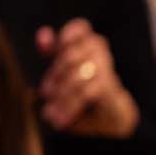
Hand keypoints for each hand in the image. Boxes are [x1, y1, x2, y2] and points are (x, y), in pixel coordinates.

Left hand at [36, 19, 138, 136]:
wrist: (110, 125)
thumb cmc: (84, 97)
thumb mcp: (63, 74)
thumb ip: (53, 52)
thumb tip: (44, 33)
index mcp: (89, 48)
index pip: (81, 29)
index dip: (67, 35)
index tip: (55, 49)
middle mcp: (101, 57)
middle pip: (73, 53)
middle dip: (56, 74)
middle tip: (45, 93)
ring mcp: (108, 73)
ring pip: (78, 75)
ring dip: (61, 94)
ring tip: (50, 113)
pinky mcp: (111, 91)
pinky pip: (86, 92)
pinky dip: (70, 106)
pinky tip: (60, 119)